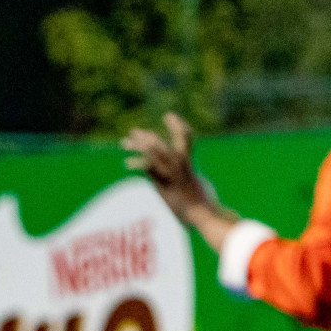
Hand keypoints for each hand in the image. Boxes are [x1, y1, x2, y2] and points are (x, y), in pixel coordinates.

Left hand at [121, 112, 237, 250]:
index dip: (178, 126)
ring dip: (137, 145)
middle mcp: (182, 163)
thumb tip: (192, 187)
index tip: (170, 116)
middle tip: (134, 132)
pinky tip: (127, 164)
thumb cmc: (206, 207)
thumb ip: (192, 183)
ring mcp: (174, 172)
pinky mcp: (166, 183)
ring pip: (154, 150)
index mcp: (189, 163)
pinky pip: (148, 168)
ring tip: (124, 142)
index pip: (186, 137)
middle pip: (162, 142)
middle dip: (146, 136)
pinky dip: (137, 164)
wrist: (204, 214)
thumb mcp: (198, 190)